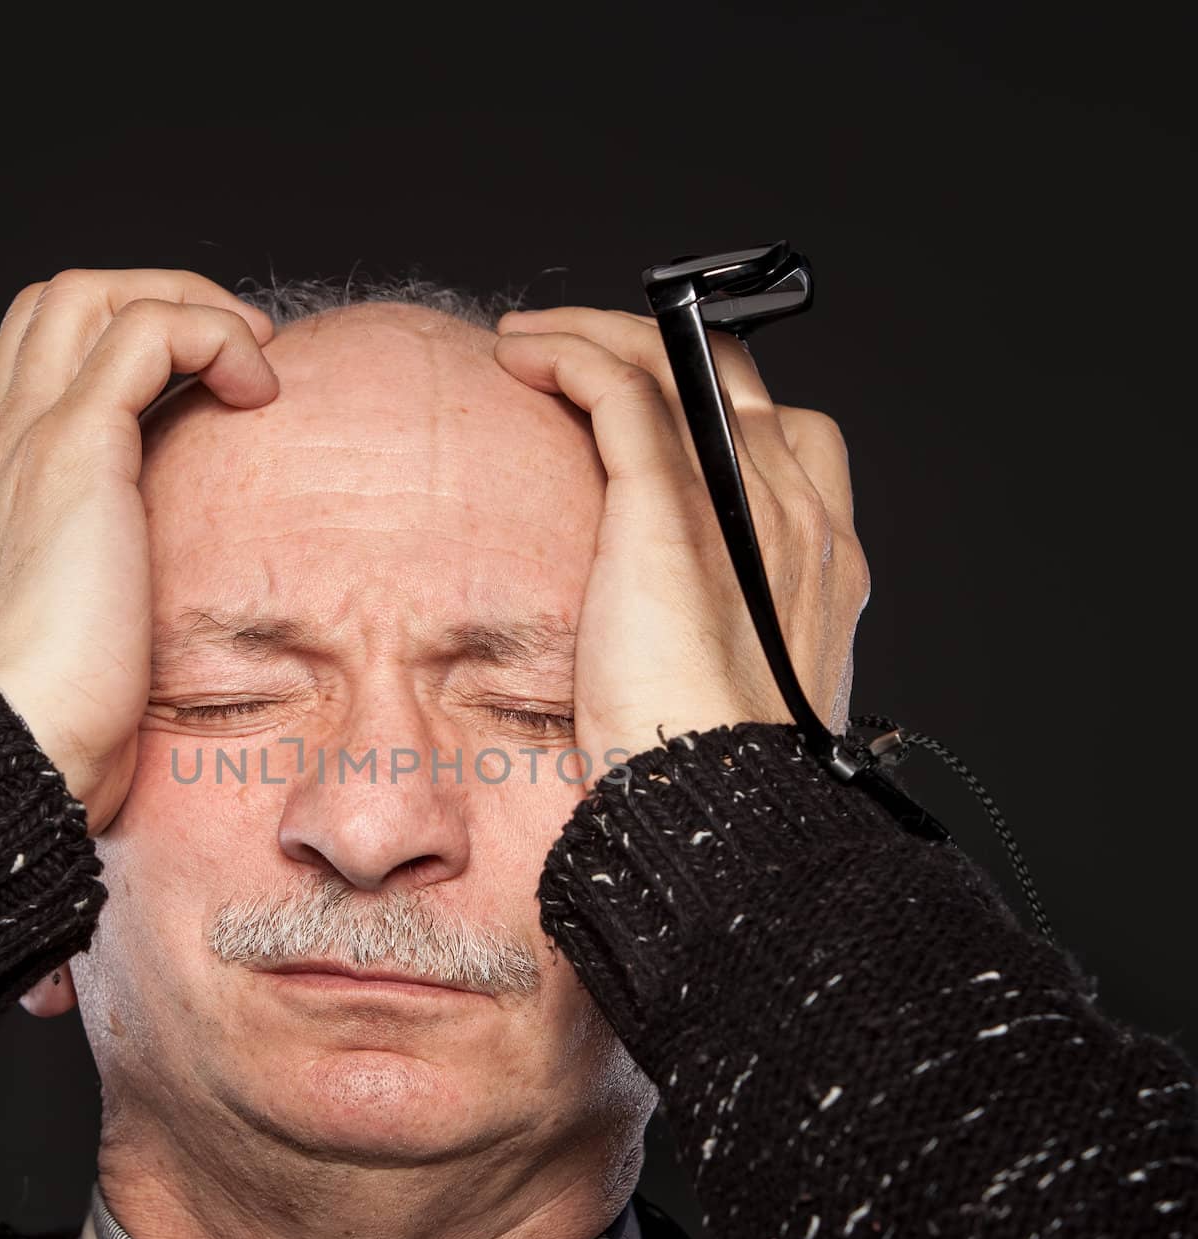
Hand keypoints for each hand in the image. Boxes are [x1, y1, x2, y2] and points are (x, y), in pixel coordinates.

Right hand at [0, 269, 277, 833]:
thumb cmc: (46, 720)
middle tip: (232, 350)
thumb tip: (121, 605)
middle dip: (151, 301)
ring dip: (185, 302)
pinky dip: (211, 334)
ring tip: (253, 353)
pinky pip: (148, 332)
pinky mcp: (75, 449)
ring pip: (92, 295)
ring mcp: (22, 437)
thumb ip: (77, 593)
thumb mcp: (57, 639)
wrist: (10, 745)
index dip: (112, 353)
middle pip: (54, 307)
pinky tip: (258, 386)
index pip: (31, 368)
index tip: (191, 393)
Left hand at [493, 307, 867, 773]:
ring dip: (594, 333)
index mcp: (822, 547)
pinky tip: (522, 355)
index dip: (702, 396)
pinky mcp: (667, 502)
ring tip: (530, 341)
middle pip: (725, 375)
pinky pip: (618, 385)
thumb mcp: (732, 678)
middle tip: (571, 360)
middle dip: (645, 347)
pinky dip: (568, 352)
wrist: (716, 798)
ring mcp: (741, 494)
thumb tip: (664, 614)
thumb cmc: (714, 761)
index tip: (634, 403)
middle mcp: (795, 504)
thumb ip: (719, 618)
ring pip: (670, 362)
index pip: (772, 427)